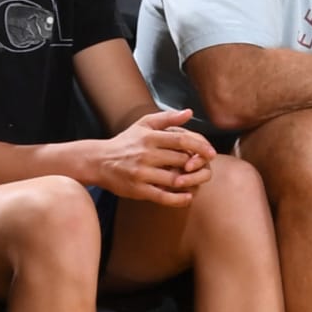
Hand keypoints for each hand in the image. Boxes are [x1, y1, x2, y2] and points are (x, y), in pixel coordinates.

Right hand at [87, 109, 213, 206]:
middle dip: (197, 165)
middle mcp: (146, 154)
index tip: (212, 153)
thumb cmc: (126, 142)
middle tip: (205, 168)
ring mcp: (142, 173)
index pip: (182, 140)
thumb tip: (190, 112)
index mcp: (151, 137)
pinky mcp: (137, 190)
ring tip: (197, 181)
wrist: (99, 161)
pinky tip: (188, 197)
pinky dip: (178, 199)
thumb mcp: (144, 124)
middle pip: (182, 160)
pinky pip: (162, 196)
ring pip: (175, 179)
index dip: (201, 146)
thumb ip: (167, 118)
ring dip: (190, 182)